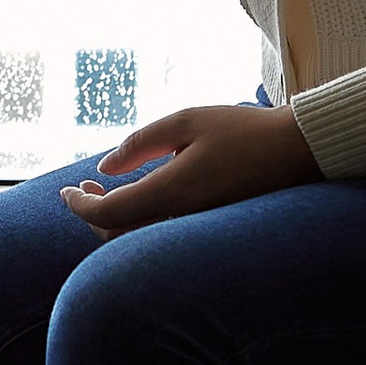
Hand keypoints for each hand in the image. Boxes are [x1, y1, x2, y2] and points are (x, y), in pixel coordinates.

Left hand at [58, 102, 319, 236]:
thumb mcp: (187, 121)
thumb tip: (104, 169)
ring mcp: (199, 232)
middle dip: (93, 214)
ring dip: (116, 222)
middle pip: (119, 237)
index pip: (107, 215)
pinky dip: (141, 225)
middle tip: (83, 188)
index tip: (64, 192)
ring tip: (106, 192)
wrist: (300, 153)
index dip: (78, 206)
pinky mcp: (211, 234)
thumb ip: (140, 143)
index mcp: (174, 191)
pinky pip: (164, 240)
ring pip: (141, 243)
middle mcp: (184, 220)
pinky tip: (141, 200)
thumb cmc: (244, 131)